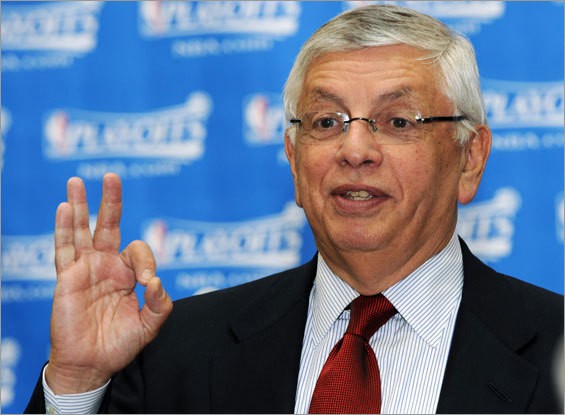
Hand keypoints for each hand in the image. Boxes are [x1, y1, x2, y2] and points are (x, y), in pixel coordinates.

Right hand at [45, 173, 172, 393]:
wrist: (91, 365)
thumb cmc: (120, 344)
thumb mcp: (149, 326)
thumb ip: (160, 304)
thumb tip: (155, 281)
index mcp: (127, 273)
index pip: (139, 250)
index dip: (146, 262)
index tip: (147, 283)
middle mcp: (106, 266)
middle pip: (108, 226)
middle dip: (110, 201)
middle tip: (112, 176)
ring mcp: (85, 270)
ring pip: (81, 231)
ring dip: (80, 206)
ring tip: (76, 181)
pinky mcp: (66, 279)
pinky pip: (63, 250)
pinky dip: (63, 229)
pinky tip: (65, 208)